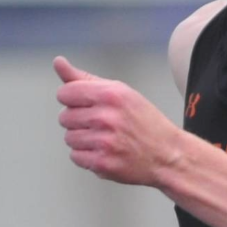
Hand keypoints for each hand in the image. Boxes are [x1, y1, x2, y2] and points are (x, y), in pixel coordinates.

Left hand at [54, 56, 184, 186]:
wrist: (168, 155)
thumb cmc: (143, 121)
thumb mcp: (120, 92)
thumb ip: (85, 79)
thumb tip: (58, 62)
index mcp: (110, 94)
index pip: (65, 93)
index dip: (73, 100)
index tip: (87, 105)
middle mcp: (106, 117)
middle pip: (64, 117)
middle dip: (78, 121)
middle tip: (101, 125)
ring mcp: (104, 142)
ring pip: (69, 138)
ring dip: (82, 140)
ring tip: (104, 139)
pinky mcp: (102, 164)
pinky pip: (75, 157)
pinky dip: (87, 156)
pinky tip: (105, 152)